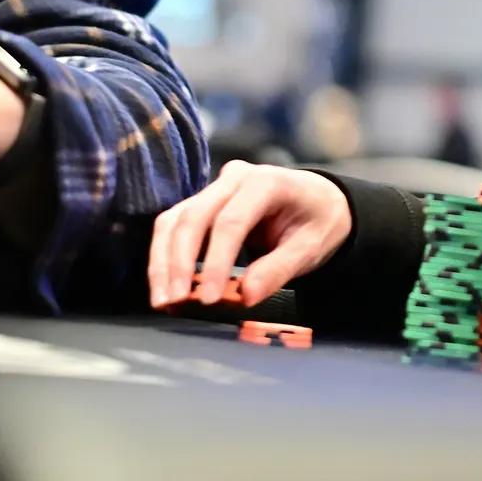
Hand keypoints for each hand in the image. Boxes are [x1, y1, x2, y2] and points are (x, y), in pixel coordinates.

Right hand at [147, 161, 352, 309]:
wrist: (319, 202)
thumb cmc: (317, 221)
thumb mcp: (312, 246)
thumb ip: (279, 269)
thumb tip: (245, 296)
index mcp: (266, 182)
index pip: (231, 222)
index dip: (216, 262)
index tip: (209, 299)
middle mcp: (234, 178)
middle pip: (194, 217)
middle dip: (179, 262)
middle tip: (175, 302)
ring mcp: (214, 189)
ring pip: (175, 220)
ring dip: (163, 262)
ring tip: (163, 301)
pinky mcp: (201, 204)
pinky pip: (174, 227)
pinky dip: (164, 257)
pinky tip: (165, 288)